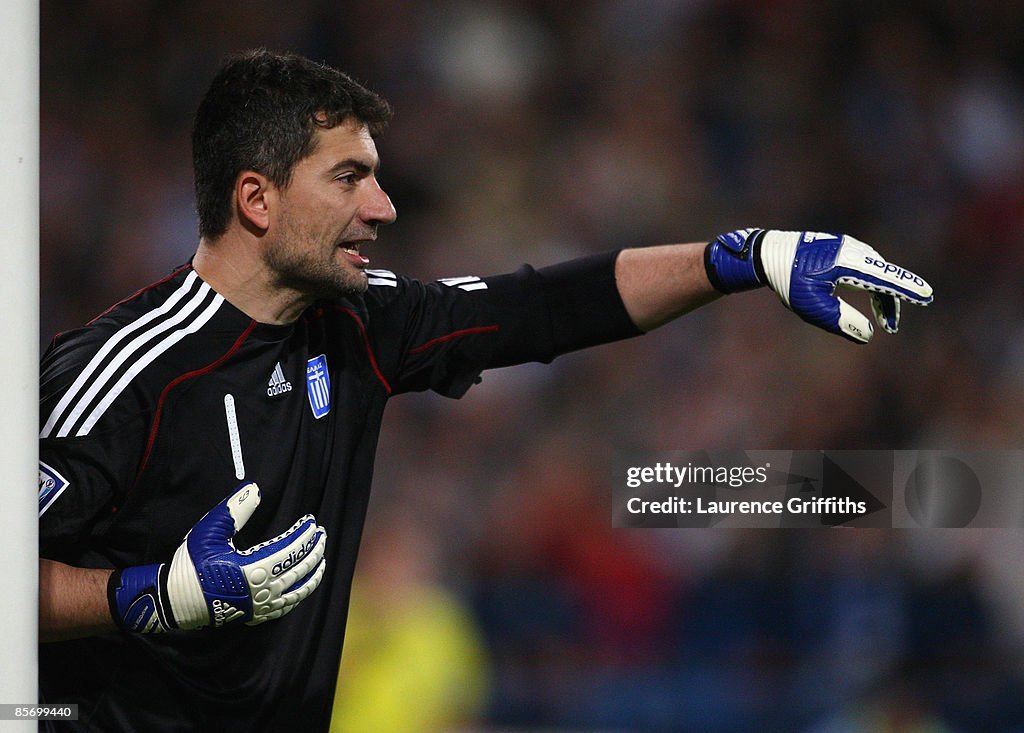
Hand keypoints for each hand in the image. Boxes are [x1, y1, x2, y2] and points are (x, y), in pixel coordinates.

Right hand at [108, 483, 326, 632]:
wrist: (174, 600)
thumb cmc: (191, 565)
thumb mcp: (209, 532)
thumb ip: (234, 511)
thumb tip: (255, 490)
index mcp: (253, 569)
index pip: (291, 549)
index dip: (304, 534)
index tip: (312, 521)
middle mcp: (262, 590)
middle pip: (300, 569)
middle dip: (314, 551)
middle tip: (322, 535)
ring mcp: (260, 606)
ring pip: (298, 591)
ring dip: (313, 574)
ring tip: (322, 560)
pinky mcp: (255, 615)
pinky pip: (286, 606)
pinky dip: (300, 594)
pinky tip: (303, 585)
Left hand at [704, 229, 932, 342]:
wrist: (768, 253)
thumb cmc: (788, 280)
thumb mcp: (811, 306)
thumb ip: (839, 320)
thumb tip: (868, 335)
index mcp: (846, 263)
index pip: (883, 278)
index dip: (905, 289)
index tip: (926, 296)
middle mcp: (851, 251)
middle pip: (884, 276)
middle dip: (893, 301)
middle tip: (893, 327)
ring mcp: (848, 247)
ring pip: (877, 272)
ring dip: (884, 294)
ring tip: (885, 320)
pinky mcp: (844, 249)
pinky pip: (868, 267)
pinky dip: (874, 284)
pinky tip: (873, 297)